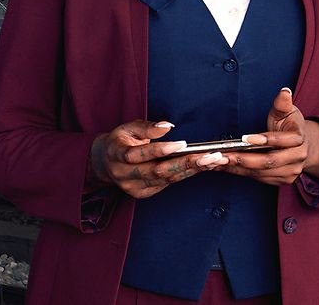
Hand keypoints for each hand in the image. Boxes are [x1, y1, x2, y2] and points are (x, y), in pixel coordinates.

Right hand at [89, 120, 228, 198]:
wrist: (105, 164)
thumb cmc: (121, 141)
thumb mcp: (128, 128)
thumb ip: (147, 127)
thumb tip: (167, 126)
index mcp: (117, 155)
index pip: (138, 155)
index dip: (160, 150)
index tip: (182, 144)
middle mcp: (125, 175)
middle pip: (158, 172)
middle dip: (186, 163)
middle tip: (210, 155)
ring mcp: (134, 187)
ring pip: (166, 179)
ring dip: (192, 170)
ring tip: (214, 160)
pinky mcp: (144, 193)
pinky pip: (168, 183)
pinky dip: (187, 174)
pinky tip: (204, 166)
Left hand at [219, 88, 318, 185]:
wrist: (301, 145)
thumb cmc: (290, 126)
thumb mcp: (287, 111)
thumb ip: (283, 103)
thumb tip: (284, 92)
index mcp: (300, 138)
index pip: (282, 141)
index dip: (264, 140)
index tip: (245, 138)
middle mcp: (298, 157)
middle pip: (269, 161)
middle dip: (245, 159)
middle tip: (224, 155)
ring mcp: (290, 171)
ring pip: (261, 172)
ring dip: (238, 168)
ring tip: (219, 162)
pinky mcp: (281, 180)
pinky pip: (258, 178)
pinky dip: (241, 173)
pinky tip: (226, 167)